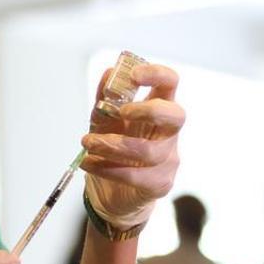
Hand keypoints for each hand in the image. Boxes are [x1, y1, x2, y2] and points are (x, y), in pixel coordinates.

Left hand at [81, 63, 184, 228]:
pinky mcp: (159, 183)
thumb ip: (106, 98)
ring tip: (88, 142)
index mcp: (158, 108)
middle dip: (149, 110)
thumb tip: (109, 73)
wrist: (108, 190)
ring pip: (148, 151)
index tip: (134, 75)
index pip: (170, 83)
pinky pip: (136, 176)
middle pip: (175, 115)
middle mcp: (169, 132)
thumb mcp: (104, 120)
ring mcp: (168, 159)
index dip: (157, 75)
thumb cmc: (112, 148)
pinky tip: (90, 163)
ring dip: (112, 144)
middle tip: (122, 112)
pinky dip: (107, 169)